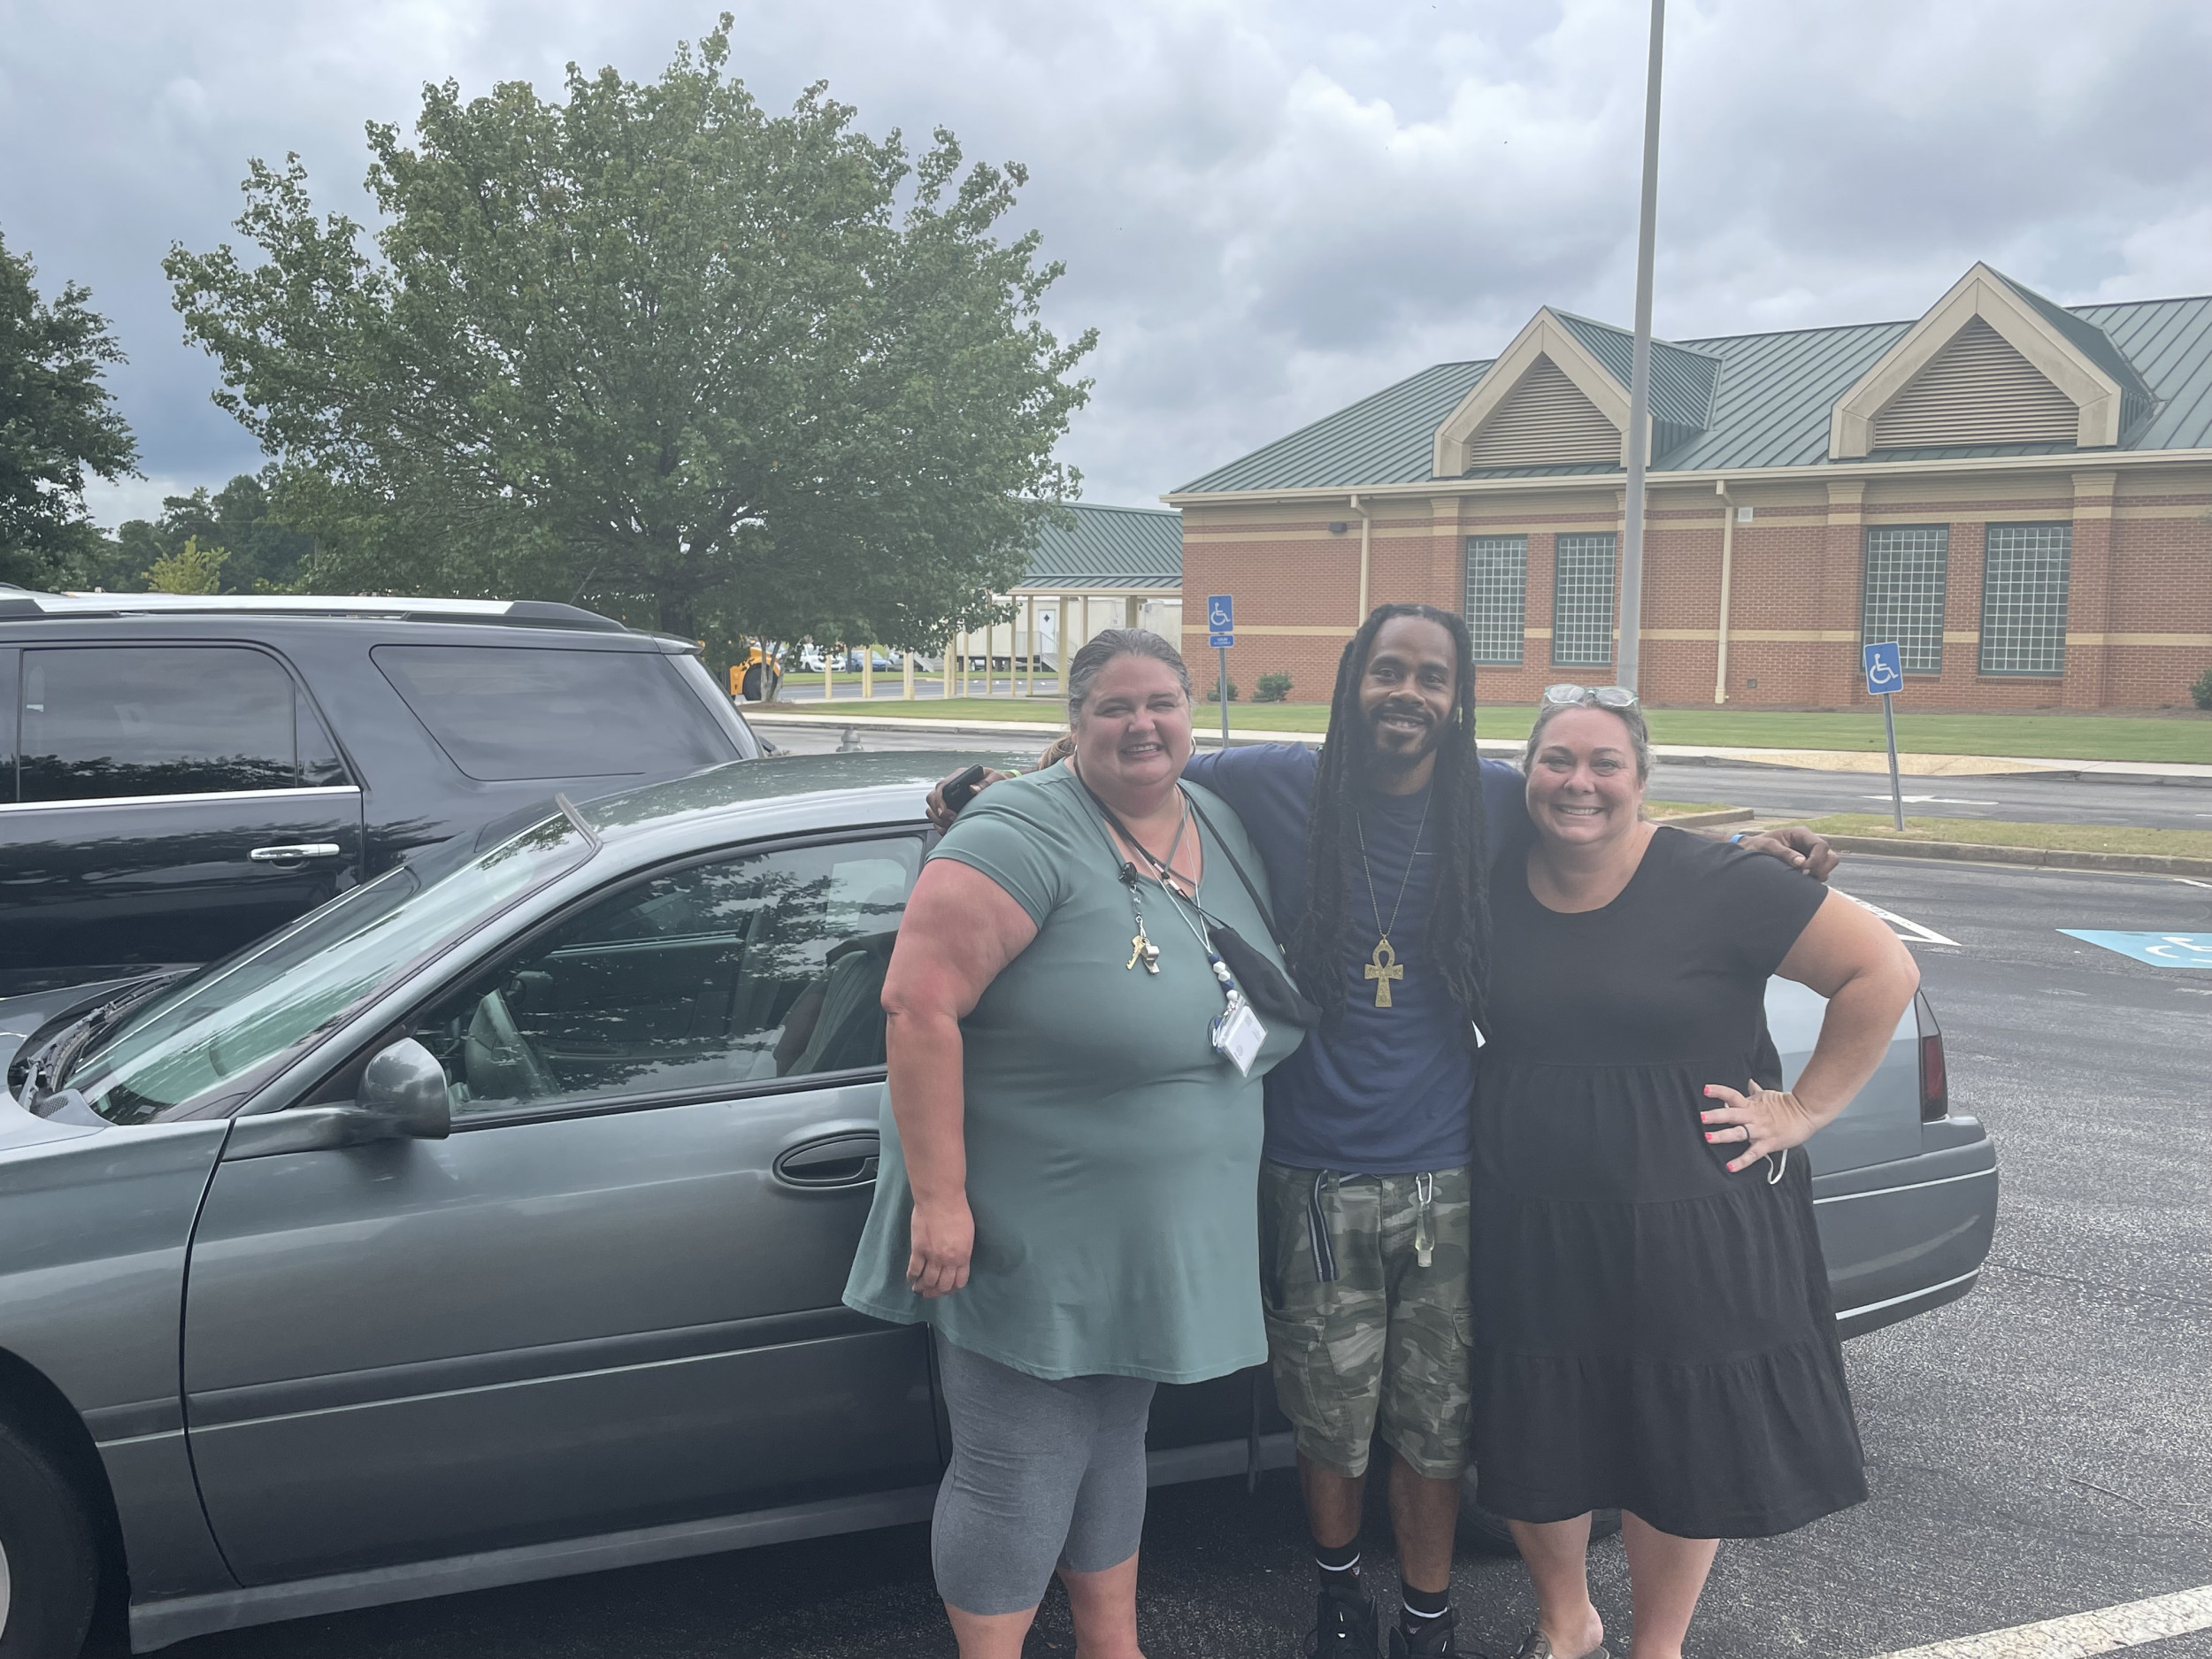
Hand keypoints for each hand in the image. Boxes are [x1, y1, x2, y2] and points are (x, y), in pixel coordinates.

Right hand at [906, 1195, 973, 1296]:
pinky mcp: (918, 1249)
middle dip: (937, 1292)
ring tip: (919, 1289)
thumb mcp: (968, 1233)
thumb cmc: (957, 1210)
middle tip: (932, 1293)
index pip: (959, 1281)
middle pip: (943, 1285)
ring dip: (923, 1288)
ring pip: (928, 1281)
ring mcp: (933, 1256)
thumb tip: (956, 1259)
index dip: (953, 1288)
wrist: (940, 1198)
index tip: (948, 1288)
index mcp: (963, 1256)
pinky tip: (911, 1279)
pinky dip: (912, 1277)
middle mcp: (948, 1260)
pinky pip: (914, 1269)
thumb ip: (962, 1249)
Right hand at [924, 767, 1013, 830]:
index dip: (939, 800)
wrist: (1003, 789)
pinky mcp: (951, 809)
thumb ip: (986, 783)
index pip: (941, 786)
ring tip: (950, 825)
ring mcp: (949, 798)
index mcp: (960, 776)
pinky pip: (937, 818)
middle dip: (937, 812)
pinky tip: (950, 829)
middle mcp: (951, 786)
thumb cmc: (999, 782)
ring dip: (938, 820)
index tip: (944, 812)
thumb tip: (973, 789)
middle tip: (950, 820)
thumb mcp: (996, 778)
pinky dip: (940, 826)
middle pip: (932, 798)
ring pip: (932, 809)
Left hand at [1701, 1081, 1822, 1171]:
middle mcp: (1752, 1117)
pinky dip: (1741, 1161)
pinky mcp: (1767, 1144)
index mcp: (1751, 1105)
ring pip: (1739, 1133)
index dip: (1718, 1092)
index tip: (1706, 1090)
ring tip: (1709, 1137)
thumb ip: (1754, 1091)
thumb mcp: (1767, 1095)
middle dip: (1715, 1116)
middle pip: (1732, 1114)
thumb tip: (1749, 1082)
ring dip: (1723, 1136)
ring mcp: (1759, 1131)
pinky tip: (1730, 1166)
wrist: (1806, 1113)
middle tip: (1701, 1116)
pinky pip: (1752, 1154)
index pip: (1732, 1095)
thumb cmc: (1787, 1105)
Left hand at [1738, 825, 1839, 881]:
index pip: (1821, 846)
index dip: (1817, 859)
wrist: (1749, 853)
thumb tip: (1802, 863)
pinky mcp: (1808, 866)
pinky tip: (1800, 881)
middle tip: (1805, 875)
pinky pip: (1821, 874)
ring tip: (1801, 878)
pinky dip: (1814, 879)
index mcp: (1801, 834)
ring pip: (1828, 866)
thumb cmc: (1755, 847)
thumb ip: (1783, 853)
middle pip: (1831, 856)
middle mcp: (1809, 843)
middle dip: (1821, 868)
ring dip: (1819, 875)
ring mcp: (1810, 855)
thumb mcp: (1766, 847)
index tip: (1804, 869)